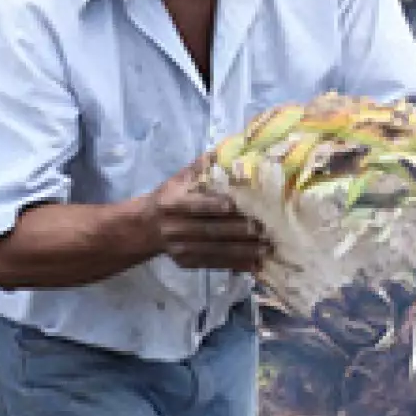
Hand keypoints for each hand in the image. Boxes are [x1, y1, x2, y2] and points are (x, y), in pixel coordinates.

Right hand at [143, 165, 270, 272]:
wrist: (147, 227)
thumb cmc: (171, 196)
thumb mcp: (180, 179)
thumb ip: (202, 167)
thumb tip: (231, 151)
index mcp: (172, 203)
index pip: (196, 205)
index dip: (215, 205)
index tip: (237, 205)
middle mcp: (174, 227)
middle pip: (209, 230)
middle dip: (238, 230)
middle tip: (265, 228)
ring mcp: (180, 248)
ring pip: (215, 249)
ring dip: (244, 250)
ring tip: (267, 247)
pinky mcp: (187, 262)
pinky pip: (215, 264)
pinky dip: (237, 265)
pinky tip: (257, 264)